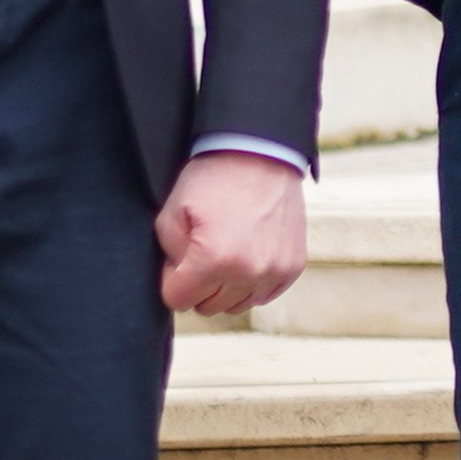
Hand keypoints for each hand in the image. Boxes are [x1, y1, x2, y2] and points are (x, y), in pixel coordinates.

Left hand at [155, 149, 308, 317]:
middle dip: (198, 284)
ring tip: (226, 253)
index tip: (180, 258)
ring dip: (226, 287)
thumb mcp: (172, 211)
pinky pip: (263, 295)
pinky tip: (247, 255)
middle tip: (202, 250)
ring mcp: (275, 271)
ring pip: (236, 306)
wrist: (261, 153)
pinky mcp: (293, 267)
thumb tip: (179, 281)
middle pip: (207, 306)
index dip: (173, 279)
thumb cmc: (213, 179)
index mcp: (213, 259)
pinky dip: (251, 282)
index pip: (177, 299)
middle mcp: (248, 272)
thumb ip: (168, 256)